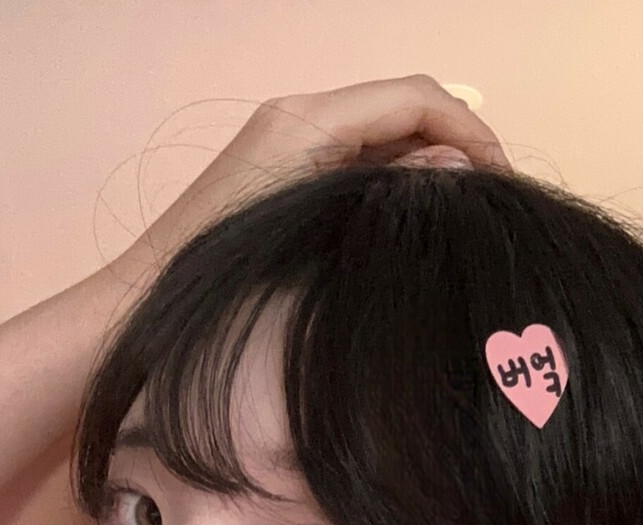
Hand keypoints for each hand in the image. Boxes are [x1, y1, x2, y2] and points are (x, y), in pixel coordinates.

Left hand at [125, 76, 507, 271]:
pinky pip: (357, 162)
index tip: (501, 179)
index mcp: (306, 119)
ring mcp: (287, 144)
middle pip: (403, 108)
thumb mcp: (320, 228)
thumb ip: (391, 190)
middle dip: (456, 146)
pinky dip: (395, 184)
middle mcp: (298, 118)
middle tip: (488, 203)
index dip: (471, 129)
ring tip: (459, 219)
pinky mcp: (282, 176)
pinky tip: (412, 228)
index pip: (415, 96)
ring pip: (383, 136)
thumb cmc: (220, 278)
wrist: (140, 310)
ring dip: (429, 168)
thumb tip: (454, 167)